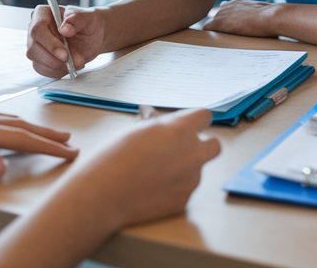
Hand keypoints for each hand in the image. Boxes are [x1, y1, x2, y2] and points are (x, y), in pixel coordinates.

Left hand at [0, 111, 77, 184]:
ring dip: (32, 126)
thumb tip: (5, 165)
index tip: (69, 154)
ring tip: (50, 134)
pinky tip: (12, 125)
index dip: (46, 147)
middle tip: (70, 142)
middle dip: (46, 134)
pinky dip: (13, 121)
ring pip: (7, 119)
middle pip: (18, 125)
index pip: (19, 139)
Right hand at [26, 4, 106, 77]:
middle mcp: (35, 29)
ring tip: (77, 62)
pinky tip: (70, 66)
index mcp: (42, 13)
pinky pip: (42, 69)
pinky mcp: (39, 58)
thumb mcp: (87, 18)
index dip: (50, 44)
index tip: (65, 54)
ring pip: (37, 61)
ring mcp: (35, 45)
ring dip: (58, 66)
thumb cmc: (88, 23)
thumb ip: (76, 19)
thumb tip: (64, 29)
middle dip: (55, 59)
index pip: (37, 29)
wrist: (93, 36)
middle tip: (74, 61)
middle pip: (34, 48)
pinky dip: (57, 71)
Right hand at [58, 108, 220, 229]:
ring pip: (197, 170)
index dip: (196, 121)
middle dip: (202, 146)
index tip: (188, 126)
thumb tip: (162, 123)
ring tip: (152, 174)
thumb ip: (158, 127)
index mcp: (180, 129)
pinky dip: (173, 189)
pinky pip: (185, 190)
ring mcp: (191, 179)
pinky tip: (151, 190)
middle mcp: (192, 153)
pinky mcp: (184, 201)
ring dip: (183, 169)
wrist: (102, 195)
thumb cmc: (112, 159)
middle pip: (214, 145)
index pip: (205, 116)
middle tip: (181, 150)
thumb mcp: (135, 131)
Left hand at [202, 0, 281, 37]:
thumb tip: (261, 25)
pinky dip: (208, 36)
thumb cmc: (273, 17)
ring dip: (215, 32)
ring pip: (211, 23)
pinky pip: (207, 28)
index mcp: (238, 3)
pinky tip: (213, 44)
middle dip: (220, 27)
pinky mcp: (219, 22)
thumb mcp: (263, 13)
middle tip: (225, 38)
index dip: (227, 21)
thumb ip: (255, 16)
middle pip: (216, 17)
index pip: (225, 10)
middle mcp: (227, 5)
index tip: (231, 30)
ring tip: (219, 43)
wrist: (272, 17)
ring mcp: (222, 13)